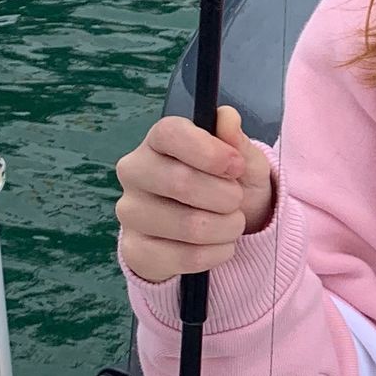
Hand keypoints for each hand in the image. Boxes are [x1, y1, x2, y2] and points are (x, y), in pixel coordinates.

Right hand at [115, 103, 275, 283]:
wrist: (219, 232)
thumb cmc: (228, 186)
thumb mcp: (245, 163)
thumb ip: (237, 142)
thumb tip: (228, 118)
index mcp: (158, 141)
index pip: (169, 133)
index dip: (208, 150)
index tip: (236, 166)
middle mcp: (135, 172)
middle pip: (180, 182)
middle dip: (226, 196)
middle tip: (237, 200)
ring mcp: (130, 212)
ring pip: (188, 225)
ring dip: (226, 228)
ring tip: (232, 224)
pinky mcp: (135, 250)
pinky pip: (184, 257)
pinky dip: (216, 253)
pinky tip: (219, 246)